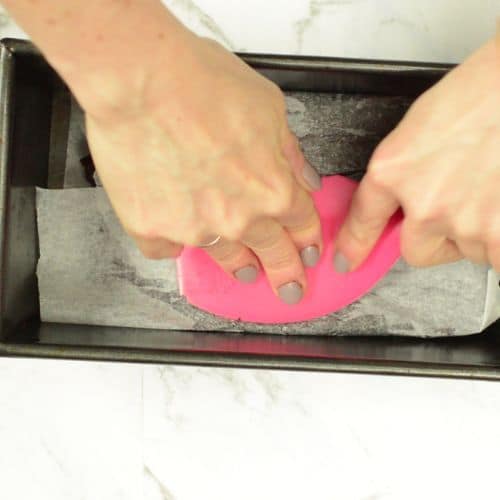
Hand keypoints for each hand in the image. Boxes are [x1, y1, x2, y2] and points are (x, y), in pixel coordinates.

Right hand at [84, 35, 322, 303]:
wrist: (141, 80)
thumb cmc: (201, 83)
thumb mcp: (268, 108)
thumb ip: (289, 152)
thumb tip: (305, 178)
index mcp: (272, 189)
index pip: (301, 225)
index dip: (308, 240)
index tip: (309, 252)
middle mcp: (237, 218)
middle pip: (271, 254)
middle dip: (286, 275)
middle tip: (290, 290)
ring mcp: (193, 229)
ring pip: (224, 258)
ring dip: (239, 267)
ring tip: (244, 272)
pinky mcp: (151, 228)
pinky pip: (166, 249)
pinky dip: (172, 242)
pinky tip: (175, 232)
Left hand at [334, 36, 499, 272]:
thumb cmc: (485, 92)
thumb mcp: (422, 126)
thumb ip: (405, 171)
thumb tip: (404, 200)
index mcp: (393, 169)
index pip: (363, 221)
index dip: (354, 245)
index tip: (347, 260)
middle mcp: (424, 202)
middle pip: (416, 251)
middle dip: (434, 238)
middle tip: (457, 211)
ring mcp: (464, 222)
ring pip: (464, 251)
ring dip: (476, 232)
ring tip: (493, 190)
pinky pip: (496, 258)